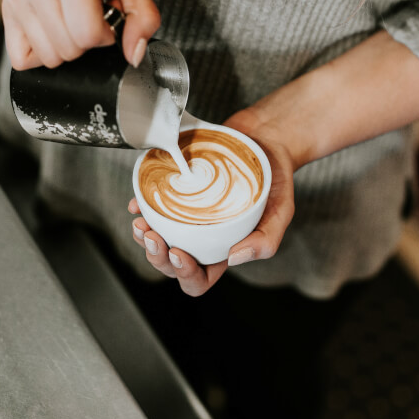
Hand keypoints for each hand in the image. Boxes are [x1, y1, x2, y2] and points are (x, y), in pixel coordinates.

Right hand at [3, 0, 160, 69]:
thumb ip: (144, 17)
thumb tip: (134, 54)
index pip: (87, 34)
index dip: (106, 35)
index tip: (107, 18)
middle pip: (67, 50)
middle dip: (86, 41)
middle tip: (90, 15)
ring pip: (47, 58)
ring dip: (66, 46)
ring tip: (72, 18)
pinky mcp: (6, 6)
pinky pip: (22, 58)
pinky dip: (42, 52)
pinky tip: (53, 29)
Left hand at [128, 108, 296, 295]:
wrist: (265, 139)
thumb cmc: (275, 178)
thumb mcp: (282, 210)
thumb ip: (266, 240)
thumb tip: (234, 259)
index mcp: (223, 250)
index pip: (199, 279)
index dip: (184, 274)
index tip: (178, 253)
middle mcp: (202, 238)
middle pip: (171, 263)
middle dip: (157, 256)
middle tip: (153, 236)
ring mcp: (187, 217)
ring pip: (157, 239)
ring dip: (144, 238)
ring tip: (140, 224)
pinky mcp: (177, 194)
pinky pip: (152, 207)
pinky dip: (141, 208)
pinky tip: (137, 204)